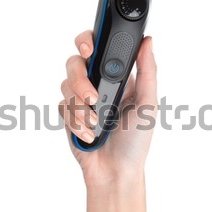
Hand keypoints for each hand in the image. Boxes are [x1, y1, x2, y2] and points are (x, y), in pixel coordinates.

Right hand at [60, 30, 156, 187]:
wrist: (116, 171)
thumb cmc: (136, 140)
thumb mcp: (148, 104)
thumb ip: (147, 71)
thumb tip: (148, 41)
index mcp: (116, 76)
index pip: (97, 46)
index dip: (87, 40)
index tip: (88, 49)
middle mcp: (97, 84)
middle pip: (74, 63)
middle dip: (81, 80)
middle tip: (93, 98)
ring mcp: (81, 99)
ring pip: (66, 85)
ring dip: (81, 108)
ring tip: (96, 123)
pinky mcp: (68, 115)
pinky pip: (62, 108)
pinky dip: (76, 123)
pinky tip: (90, 135)